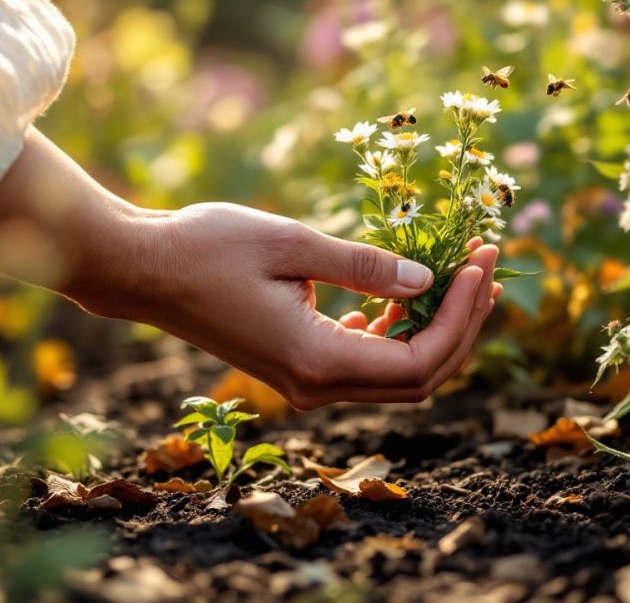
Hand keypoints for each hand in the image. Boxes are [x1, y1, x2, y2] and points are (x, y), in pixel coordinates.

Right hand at [0, 132, 499, 408]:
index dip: (462, 316)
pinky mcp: (295, 365)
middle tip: (486, 265)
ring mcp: (304, 381)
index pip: (419, 361)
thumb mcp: (294, 244)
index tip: (481, 262)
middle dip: (462, 323)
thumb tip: (426, 278)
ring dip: (434, 329)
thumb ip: (365, 266)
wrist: (142, 270)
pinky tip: (402, 298)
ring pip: (395, 375)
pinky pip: (364, 365)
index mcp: (316, 360)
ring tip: (462, 275)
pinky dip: (396, 335)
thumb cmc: (207, 247)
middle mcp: (314, 385)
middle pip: (418, 377)